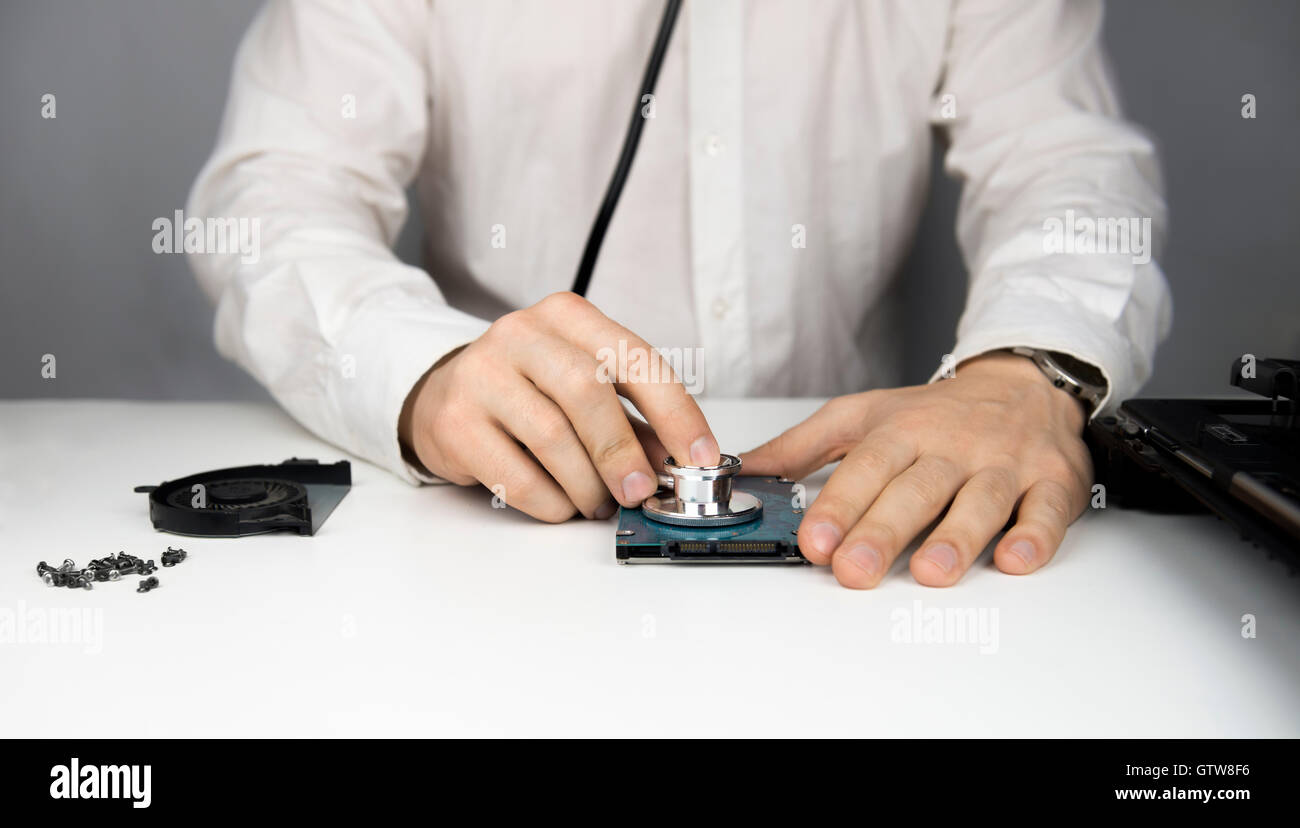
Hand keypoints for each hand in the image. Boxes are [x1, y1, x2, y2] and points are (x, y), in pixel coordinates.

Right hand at [399, 292, 719, 521]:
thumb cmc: (529, 391)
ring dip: (586, 485)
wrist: (443, 394)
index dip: (675, 412)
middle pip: (587, 393)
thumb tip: (681, 464)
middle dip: (623, 452)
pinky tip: (560, 504)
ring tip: (596, 503)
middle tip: (640, 492)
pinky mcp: (455, 421)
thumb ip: (633, 421)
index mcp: (568, 316)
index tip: (701, 456)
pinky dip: (550, 502)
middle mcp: (521, 333)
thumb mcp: (585, 390)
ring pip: (552, 437)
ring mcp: (481, 374)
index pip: (635, 359)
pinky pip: (516, 475)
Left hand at [742, 352, 1092, 587]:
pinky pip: (1046, 510)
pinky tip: (1016, 558)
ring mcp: (1003, 464)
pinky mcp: (1052, 482)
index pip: (866, 468)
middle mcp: (951, 447)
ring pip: (979, 501)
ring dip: (956, 537)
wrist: (1023, 384)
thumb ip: (802, 446)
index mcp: (902, 431)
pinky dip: (1035, 535)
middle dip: (883, 531)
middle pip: (916, 490)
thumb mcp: (862, 415)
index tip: (814, 540)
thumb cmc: (936, 412)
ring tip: (930, 571)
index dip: (839, 504)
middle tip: (854, 569)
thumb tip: (745, 470)